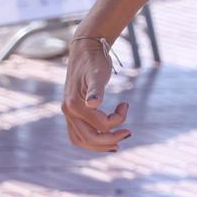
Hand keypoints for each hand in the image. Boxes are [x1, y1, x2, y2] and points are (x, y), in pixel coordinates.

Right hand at [62, 36, 130, 151]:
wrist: (85, 51)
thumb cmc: (94, 61)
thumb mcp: (98, 73)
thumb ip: (96, 89)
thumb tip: (93, 103)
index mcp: (73, 104)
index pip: (100, 125)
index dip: (118, 119)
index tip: (126, 104)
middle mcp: (68, 112)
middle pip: (88, 138)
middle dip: (110, 140)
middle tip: (129, 133)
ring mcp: (68, 113)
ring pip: (80, 140)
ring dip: (99, 145)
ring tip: (117, 144)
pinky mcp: (71, 112)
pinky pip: (78, 134)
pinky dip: (91, 140)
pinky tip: (105, 136)